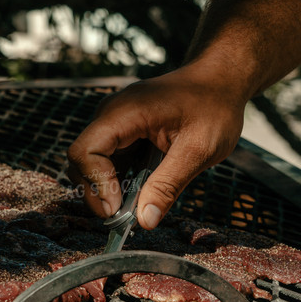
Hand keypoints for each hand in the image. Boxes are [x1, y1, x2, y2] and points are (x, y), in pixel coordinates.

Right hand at [67, 65, 247, 229]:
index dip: (96, 184)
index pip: (86, 151)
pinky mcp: (122, 129)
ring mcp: (115, 120)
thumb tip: (145, 221)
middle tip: (122, 217)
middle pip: (81, 158)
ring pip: (91, 161)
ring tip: (132, 206)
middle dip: (96, 191)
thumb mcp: (199, 149)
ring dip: (106, 187)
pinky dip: (117, 179)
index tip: (117, 209)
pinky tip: (139, 190)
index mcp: (125, 112)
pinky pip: (107, 158)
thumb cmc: (214, 106)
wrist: (220, 79)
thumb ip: (169, 184)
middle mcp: (111, 113)